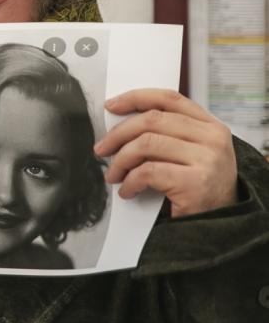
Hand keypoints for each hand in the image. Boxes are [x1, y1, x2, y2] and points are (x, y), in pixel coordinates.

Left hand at [94, 89, 237, 217]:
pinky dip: (130, 181)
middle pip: (152, 120)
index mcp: (210, 126)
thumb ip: (167, 135)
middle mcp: (212, 138)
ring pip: (146, 144)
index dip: (136, 98)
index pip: (169, 99)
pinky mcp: (195, 182)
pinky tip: (128, 191)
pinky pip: (147, 172)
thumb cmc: (199, 188)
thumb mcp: (190, 154)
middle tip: (102, 149)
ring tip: (114, 175)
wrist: (221, 224)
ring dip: (120, 160)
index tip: (111, 106)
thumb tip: (120, 126)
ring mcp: (207, 159)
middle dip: (118, 134)